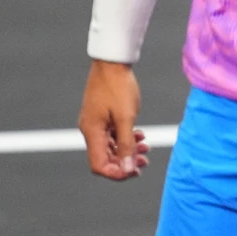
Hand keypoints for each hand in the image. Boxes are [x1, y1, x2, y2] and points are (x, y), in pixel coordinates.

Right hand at [78, 60, 148, 180]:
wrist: (112, 62)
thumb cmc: (118, 87)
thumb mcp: (126, 118)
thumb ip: (127, 144)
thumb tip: (127, 169)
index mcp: (92, 132)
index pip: (99, 165)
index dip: (116, 173)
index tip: (135, 171)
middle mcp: (90, 130)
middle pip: (105, 158)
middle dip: (125, 162)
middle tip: (145, 162)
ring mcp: (95, 123)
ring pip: (110, 146)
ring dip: (127, 150)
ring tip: (146, 148)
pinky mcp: (102, 116)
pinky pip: (112, 135)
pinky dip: (125, 138)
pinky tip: (140, 135)